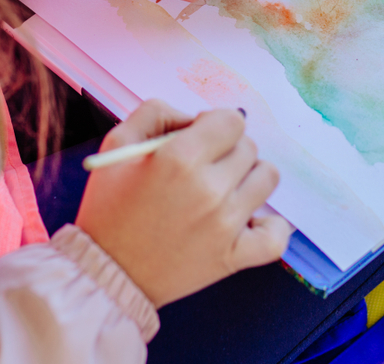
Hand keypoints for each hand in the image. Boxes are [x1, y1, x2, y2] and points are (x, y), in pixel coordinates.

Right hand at [75, 100, 291, 307]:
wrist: (107, 270)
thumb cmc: (109, 207)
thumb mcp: (117, 143)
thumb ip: (156, 113)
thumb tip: (196, 117)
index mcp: (179, 158)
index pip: (232, 120)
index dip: (217, 123)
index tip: (203, 136)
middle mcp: (208, 189)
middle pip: (249, 148)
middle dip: (228, 150)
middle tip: (204, 166)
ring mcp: (226, 225)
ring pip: (267, 178)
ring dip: (249, 178)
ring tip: (224, 190)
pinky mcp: (234, 257)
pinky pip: (276, 235)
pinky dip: (270, 226)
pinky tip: (248, 220)